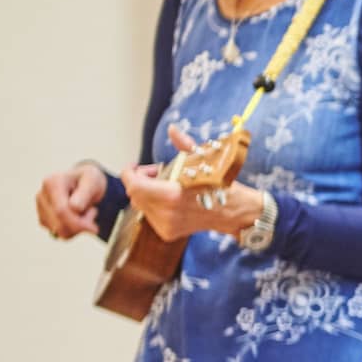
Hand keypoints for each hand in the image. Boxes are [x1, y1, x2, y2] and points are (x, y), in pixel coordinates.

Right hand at [36, 161, 108, 237]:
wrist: (85, 183)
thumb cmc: (90, 180)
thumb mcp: (93, 181)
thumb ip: (85, 193)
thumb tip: (74, 207)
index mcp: (52, 183)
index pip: (61, 211)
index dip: (78, 223)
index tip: (94, 227)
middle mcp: (41, 195)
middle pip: (59, 224)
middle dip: (79, 227)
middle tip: (93, 217)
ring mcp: (40, 207)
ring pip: (58, 232)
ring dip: (77, 228)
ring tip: (86, 213)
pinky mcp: (43, 218)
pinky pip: (58, 234)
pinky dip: (72, 230)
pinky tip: (78, 217)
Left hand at [120, 124, 262, 241]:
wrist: (232, 211)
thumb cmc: (218, 183)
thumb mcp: (203, 160)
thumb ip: (183, 144)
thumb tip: (172, 129)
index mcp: (170, 195)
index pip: (133, 185)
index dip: (129, 173)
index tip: (134, 166)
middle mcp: (166, 212)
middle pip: (135, 195)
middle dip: (140, 181)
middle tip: (154, 173)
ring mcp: (166, 225)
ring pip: (142, 205)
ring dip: (147, 194)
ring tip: (164, 186)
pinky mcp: (168, 233)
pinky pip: (151, 216)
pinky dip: (155, 206)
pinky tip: (169, 201)